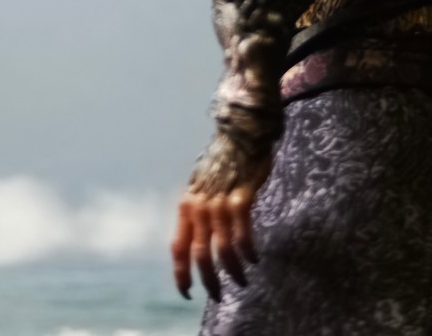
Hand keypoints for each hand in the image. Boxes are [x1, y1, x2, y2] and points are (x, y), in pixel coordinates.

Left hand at [171, 143, 272, 300]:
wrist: (240, 135)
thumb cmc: (223, 163)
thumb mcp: (201, 188)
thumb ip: (199, 213)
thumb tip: (198, 244)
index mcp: (186, 206)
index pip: (177, 247)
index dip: (181, 273)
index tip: (186, 293)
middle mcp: (199, 207)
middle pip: (199, 254)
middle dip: (208, 280)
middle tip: (219, 296)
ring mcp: (219, 203)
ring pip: (222, 249)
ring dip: (233, 271)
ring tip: (242, 281)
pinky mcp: (241, 199)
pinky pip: (243, 235)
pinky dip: (248, 252)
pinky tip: (254, 259)